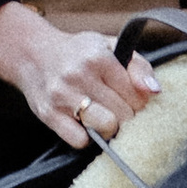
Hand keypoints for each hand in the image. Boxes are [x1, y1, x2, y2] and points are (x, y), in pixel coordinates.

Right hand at [0, 0, 156, 149]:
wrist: (32, 53)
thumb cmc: (78, 52)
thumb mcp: (110, 46)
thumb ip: (138, 66)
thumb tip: (154, 91)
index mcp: (99, 57)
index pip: (137, 96)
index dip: (139, 103)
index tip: (130, 100)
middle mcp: (80, 75)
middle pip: (124, 115)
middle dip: (126, 116)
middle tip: (117, 109)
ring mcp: (63, 96)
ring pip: (105, 129)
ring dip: (109, 129)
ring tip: (104, 117)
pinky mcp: (49, 115)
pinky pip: (80, 141)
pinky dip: (87, 138)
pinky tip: (85, 124)